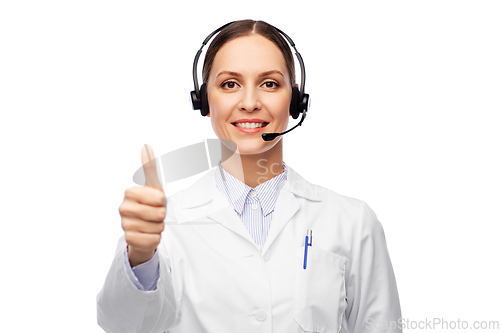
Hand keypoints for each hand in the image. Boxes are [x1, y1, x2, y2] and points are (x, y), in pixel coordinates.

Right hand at [119, 144, 165, 266]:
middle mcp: (123, 208)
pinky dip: (155, 239)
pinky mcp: (129, 240)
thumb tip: (146, 145)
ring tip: (151, 224)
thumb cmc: (150, 205)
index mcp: (130, 193)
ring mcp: (124, 225)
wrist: (144, 229)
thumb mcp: (153, 186)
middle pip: (159, 214)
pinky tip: (148, 235)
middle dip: (162, 216)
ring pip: (157, 227)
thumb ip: (149, 167)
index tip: (156, 201)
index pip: (159, 198)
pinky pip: (153, 240)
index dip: (162, 201)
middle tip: (154, 214)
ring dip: (159, 227)